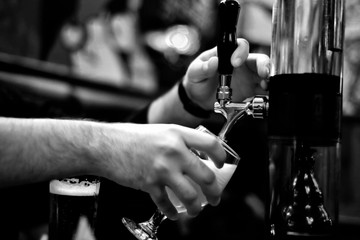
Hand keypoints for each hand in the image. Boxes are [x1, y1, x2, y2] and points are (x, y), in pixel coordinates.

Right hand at [98, 123, 225, 219]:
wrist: (104, 145)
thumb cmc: (130, 136)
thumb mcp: (160, 130)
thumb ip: (178, 141)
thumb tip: (195, 156)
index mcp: (177, 134)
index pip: (210, 145)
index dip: (221, 156)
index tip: (221, 165)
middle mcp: (173, 151)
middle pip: (206, 176)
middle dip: (215, 192)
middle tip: (215, 197)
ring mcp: (162, 169)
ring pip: (190, 196)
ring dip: (196, 207)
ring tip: (197, 210)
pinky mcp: (149, 184)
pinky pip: (166, 204)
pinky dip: (172, 212)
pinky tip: (174, 213)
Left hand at [183, 38, 269, 109]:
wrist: (198, 98)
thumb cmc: (197, 80)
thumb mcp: (194, 72)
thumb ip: (202, 67)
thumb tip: (213, 62)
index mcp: (227, 55)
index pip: (240, 46)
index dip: (241, 52)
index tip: (235, 63)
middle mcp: (241, 64)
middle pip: (258, 59)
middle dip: (264, 64)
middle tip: (263, 73)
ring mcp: (247, 77)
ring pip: (263, 73)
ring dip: (268, 78)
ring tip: (265, 85)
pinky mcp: (250, 90)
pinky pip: (262, 89)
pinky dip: (267, 91)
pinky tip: (266, 93)